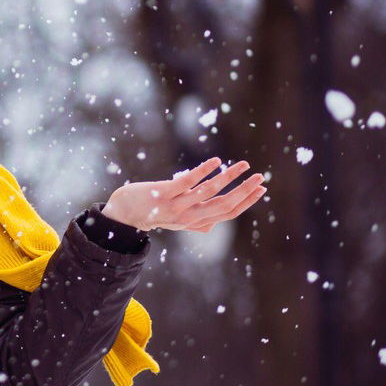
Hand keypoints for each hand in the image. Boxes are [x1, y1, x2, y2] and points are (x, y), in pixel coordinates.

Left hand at [100, 156, 267, 232]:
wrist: (123, 213)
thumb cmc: (154, 214)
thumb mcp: (178, 221)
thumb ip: (197, 223)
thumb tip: (215, 224)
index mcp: (195, 222)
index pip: (227, 213)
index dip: (246, 202)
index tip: (262, 188)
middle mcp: (187, 217)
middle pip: (223, 205)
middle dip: (244, 191)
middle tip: (260, 176)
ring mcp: (174, 206)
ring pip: (208, 192)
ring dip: (229, 177)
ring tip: (243, 165)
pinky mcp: (162, 193)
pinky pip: (187, 182)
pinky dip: (203, 171)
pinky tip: (216, 161)